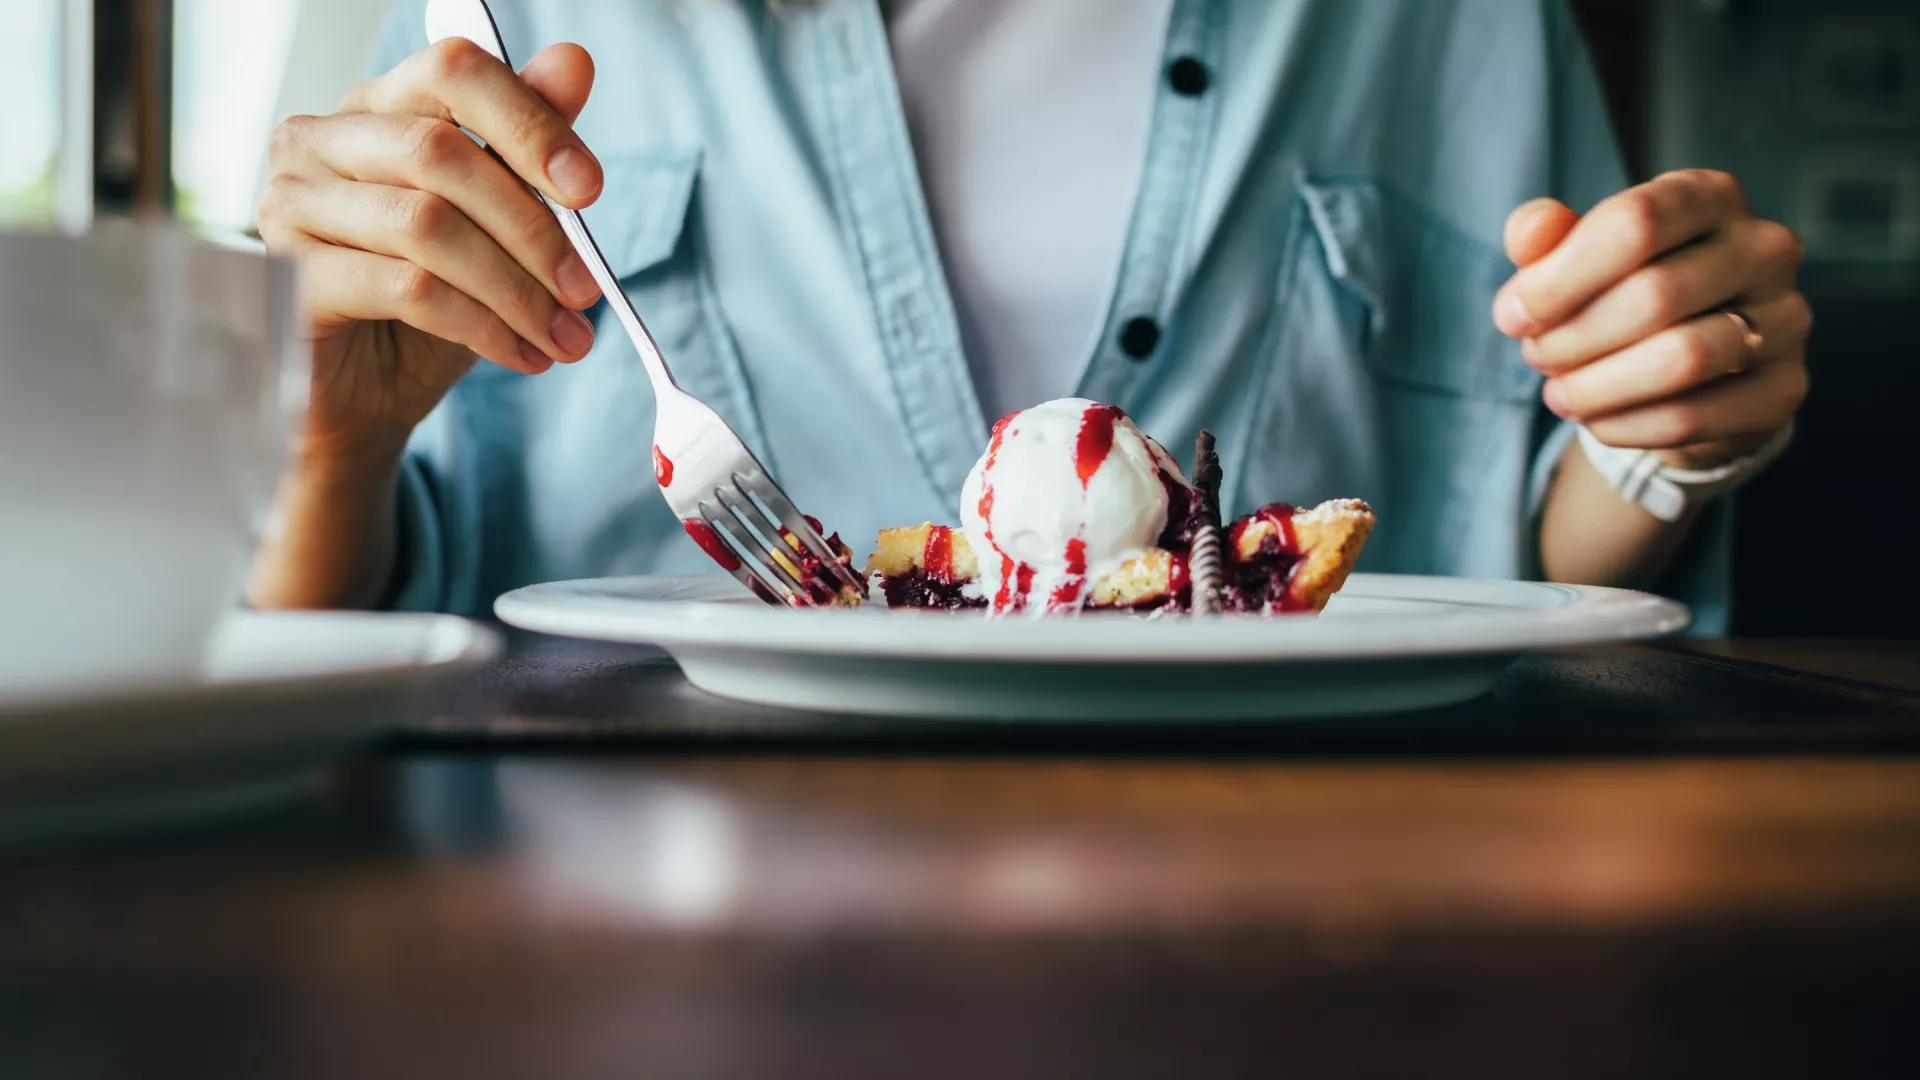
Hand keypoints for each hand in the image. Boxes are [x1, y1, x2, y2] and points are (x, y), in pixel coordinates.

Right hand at [258, 39, 604, 463]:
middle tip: (585, 290)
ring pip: (426, 225)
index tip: (589, 189)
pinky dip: (480, 324)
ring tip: (562, 336)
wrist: (366, 401)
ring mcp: (291, 205)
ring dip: (514, 289)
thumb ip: (526, 148)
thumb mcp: (494, 229)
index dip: (528, 121)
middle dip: (531, 229)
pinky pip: (404, 288)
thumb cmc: (428, 310)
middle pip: (441, 154)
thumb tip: (574, 62)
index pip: (451, 71)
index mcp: (376, 108)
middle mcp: (319, 141)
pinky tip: (519, 354)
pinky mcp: (289, 278)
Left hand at [1493, 169, 1809, 468]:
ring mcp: (1786, 319)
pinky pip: (1693, 417)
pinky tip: (1595, 421)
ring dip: (1598, 386)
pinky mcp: (1784, 389)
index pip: (1635, 222)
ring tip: (1560, 394)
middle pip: (1654, 295)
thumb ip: (1545, 235)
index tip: (1513, 316)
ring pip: (1682, 358)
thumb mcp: (1578, 254)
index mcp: (1711, 196)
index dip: (1558, 278)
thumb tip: (1529, 234)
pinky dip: (1625, 425)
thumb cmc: (1623, 293)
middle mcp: (1764, 248)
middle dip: (1572, 338)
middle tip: (1536, 357)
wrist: (1690, 370)